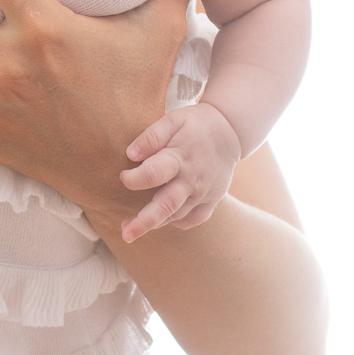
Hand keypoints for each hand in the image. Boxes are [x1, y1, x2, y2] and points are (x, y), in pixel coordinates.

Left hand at [118, 102, 241, 240]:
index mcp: (180, 157)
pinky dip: (178, 223)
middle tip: (125, 234)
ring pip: (177, 215)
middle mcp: (192, 179)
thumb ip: (151, 136)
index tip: (123, 176)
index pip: (154, 174)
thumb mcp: (173, 120)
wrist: (231, 131)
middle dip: (144, 221)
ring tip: (131, 230)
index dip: (134, 179)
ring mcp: (204, 192)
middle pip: (167, 205)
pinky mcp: (212, 200)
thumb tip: (130, 154)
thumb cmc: (195, 124)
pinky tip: (163, 221)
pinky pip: (194, 219)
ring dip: (154, 224)